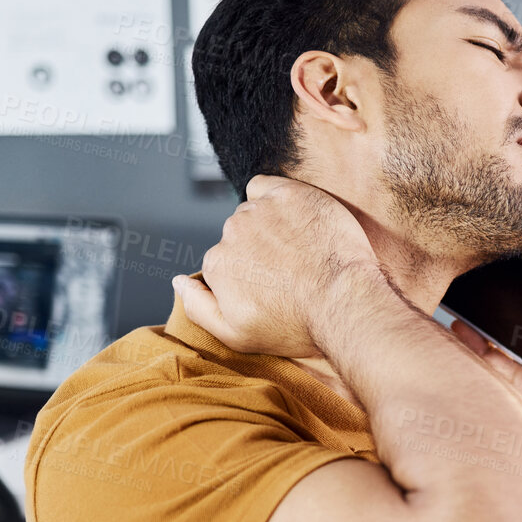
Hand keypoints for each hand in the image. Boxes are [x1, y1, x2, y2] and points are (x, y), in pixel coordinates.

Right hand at [173, 174, 379, 357]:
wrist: (344, 304)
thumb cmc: (296, 325)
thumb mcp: (237, 335)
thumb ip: (198, 308)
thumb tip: (178, 282)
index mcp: (216, 265)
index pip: (225, 262)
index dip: (249, 275)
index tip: (273, 287)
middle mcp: (231, 232)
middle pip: (239, 235)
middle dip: (260, 250)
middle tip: (292, 270)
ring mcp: (259, 210)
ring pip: (255, 212)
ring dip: (272, 225)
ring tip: (302, 251)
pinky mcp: (289, 193)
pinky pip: (268, 185)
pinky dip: (276, 196)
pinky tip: (295, 218)